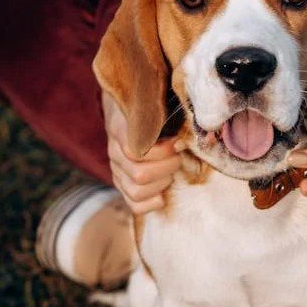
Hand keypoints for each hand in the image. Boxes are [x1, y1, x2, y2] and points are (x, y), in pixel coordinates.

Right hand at [103, 92, 186, 213]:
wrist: (127, 108)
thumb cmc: (149, 105)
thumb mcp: (155, 102)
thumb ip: (168, 113)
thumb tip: (191, 136)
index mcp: (119, 129)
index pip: (135, 152)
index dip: (163, 152)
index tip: (178, 143)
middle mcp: (114, 152)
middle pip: (140, 175)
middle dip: (168, 167)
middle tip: (178, 157)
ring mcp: (116, 170)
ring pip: (137, 191)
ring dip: (162, 183)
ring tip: (171, 171)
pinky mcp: (122, 184)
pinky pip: (134, 204)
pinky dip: (152, 202)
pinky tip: (163, 191)